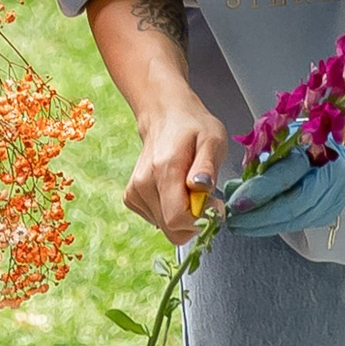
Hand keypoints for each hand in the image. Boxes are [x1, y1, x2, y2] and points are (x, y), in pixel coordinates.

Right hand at [123, 92, 228, 242]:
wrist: (165, 116)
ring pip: (166, 228)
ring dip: (183, 215)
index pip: (178, 218)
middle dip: (194, 221)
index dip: (201, 219)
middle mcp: (143, 183)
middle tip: (203, 197)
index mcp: (164, 169)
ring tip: (188, 188)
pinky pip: (157, 222)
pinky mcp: (131, 198)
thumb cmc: (193, 127)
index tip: (213, 203)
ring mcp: (134, 192)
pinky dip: (170, 212)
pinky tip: (175, 191)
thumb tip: (202, 187)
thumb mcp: (213, 139)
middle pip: (172, 229)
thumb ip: (207, 166)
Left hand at [224, 141, 344, 238]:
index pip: (284, 177)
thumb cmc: (301, 139)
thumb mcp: (279, 140)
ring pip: (296, 220)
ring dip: (264, 226)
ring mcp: (334, 195)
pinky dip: (277, 226)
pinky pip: (301, 223)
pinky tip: (259, 226)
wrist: (334, 146)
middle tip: (234, 221)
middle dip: (258, 217)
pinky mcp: (331, 211)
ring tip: (241, 225)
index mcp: (315, 148)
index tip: (234, 204)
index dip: (257, 193)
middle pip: (292, 206)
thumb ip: (258, 163)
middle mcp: (330, 174)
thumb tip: (232, 189)